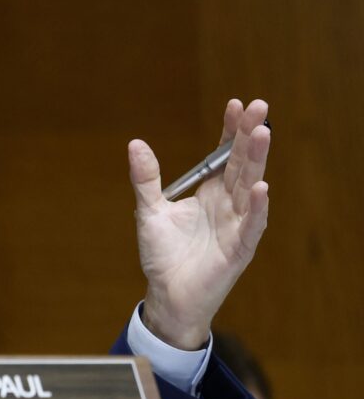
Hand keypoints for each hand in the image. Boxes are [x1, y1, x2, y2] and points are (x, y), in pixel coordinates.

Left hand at [129, 99, 270, 349]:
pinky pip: (251, 226)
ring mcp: (236, 225)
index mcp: (209, 192)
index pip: (224, 155)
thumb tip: (135, 144)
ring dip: (257, 161)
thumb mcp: (149, 211)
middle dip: (250, 135)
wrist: (167, 295)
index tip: (235, 104)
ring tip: (263, 133)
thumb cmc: (163, 255)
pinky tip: (260, 188)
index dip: (230, 131)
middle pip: (242, 164)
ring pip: (250, 187)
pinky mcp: (239, 249)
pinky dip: (256, 208)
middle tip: (259, 106)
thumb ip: (146, 179)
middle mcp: (227, 204)